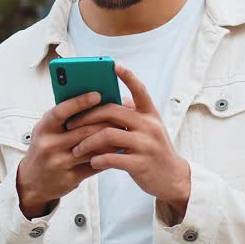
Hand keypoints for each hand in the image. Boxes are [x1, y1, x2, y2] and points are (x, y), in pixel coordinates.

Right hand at [15, 91, 117, 218]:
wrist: (33, 182)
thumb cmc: (46, 149)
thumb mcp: (48, 130)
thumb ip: (67, 116)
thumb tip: (96, 98)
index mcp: (43, 128)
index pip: (61, 111)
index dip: (79, 102)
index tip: (97, 95)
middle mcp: (49, 144)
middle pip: (83, 130)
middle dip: (106, 122)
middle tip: (123, 114)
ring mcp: (59, 162)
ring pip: (92, 148)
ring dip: (111, 140)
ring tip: (124, 130)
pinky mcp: (69, 178)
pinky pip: (94, 165)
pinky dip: (108, 156)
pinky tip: (118, 150)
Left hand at [65, 63, 191, 220]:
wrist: (173, 178)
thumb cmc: (155, 151)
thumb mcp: (150, 129)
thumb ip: (134, 114)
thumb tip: (118, 99)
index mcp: (151, 115)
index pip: (140, 90)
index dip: (128, 76)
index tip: (114, 65)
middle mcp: (149, 126)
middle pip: (112, 112)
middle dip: (87, 116)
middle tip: (71, 124)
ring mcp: (145, 145)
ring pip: (108, 134)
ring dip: (87, 142)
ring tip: (76, 149)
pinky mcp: (140, 164)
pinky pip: (112, 158)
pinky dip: (98, 159)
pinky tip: (92, 161)